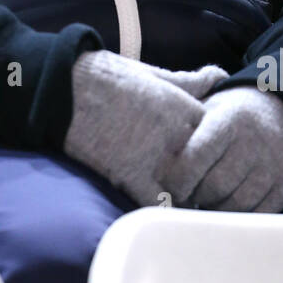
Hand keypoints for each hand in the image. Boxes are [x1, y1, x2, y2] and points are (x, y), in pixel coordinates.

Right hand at [66, 50, 228, 207]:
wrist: (62, 87)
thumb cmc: (104, 75)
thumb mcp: (151, 72)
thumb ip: (187, 81)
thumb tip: (219, 76)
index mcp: (182, 105)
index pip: (218, 137)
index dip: (213, 150)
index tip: (207, 158)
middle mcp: (176, 131)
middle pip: (207, 167)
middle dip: (203, 177)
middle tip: (196, 185)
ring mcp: (154, 155)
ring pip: (187, 189)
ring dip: (184, 196)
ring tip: (179, 200)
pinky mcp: (130, 174)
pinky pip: (158, 203)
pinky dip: (161, 210)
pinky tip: (158, 210)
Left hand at [162, 85, 282, 212]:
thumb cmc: (234, 116)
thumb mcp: (211, 107)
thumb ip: (184, 126)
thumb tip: (147, 154)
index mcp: (229, 120)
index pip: (196, 157)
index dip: (178, 179)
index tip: (170, 187)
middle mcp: (254, 141)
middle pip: (215, 186)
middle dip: (196, 197)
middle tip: (186, 198)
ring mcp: (275, 165)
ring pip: (236, 205)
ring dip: (216, 209)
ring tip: (206, 202)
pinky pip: (259, 214)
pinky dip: (240, 217)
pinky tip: (230, 207)